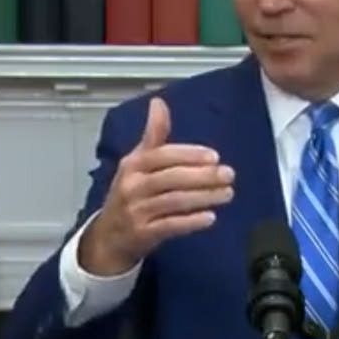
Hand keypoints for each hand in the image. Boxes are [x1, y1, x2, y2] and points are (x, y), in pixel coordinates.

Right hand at [78, 97, 234, 274]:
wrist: (109, 236)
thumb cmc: (131, 193)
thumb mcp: (137, 162)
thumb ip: (153, 135)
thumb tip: (159, 102)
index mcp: (133, 164)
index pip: (162, 156)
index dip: (189, 155)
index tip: (215, 157)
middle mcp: (132, 186)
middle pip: (170, 178)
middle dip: (202, 176)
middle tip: (229, 175)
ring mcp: (137, 211)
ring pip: (174, 202)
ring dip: (203, 197)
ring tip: (228, 194)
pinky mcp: (143, 234)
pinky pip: (170, 226)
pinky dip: (191, 222)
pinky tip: (210, 218)